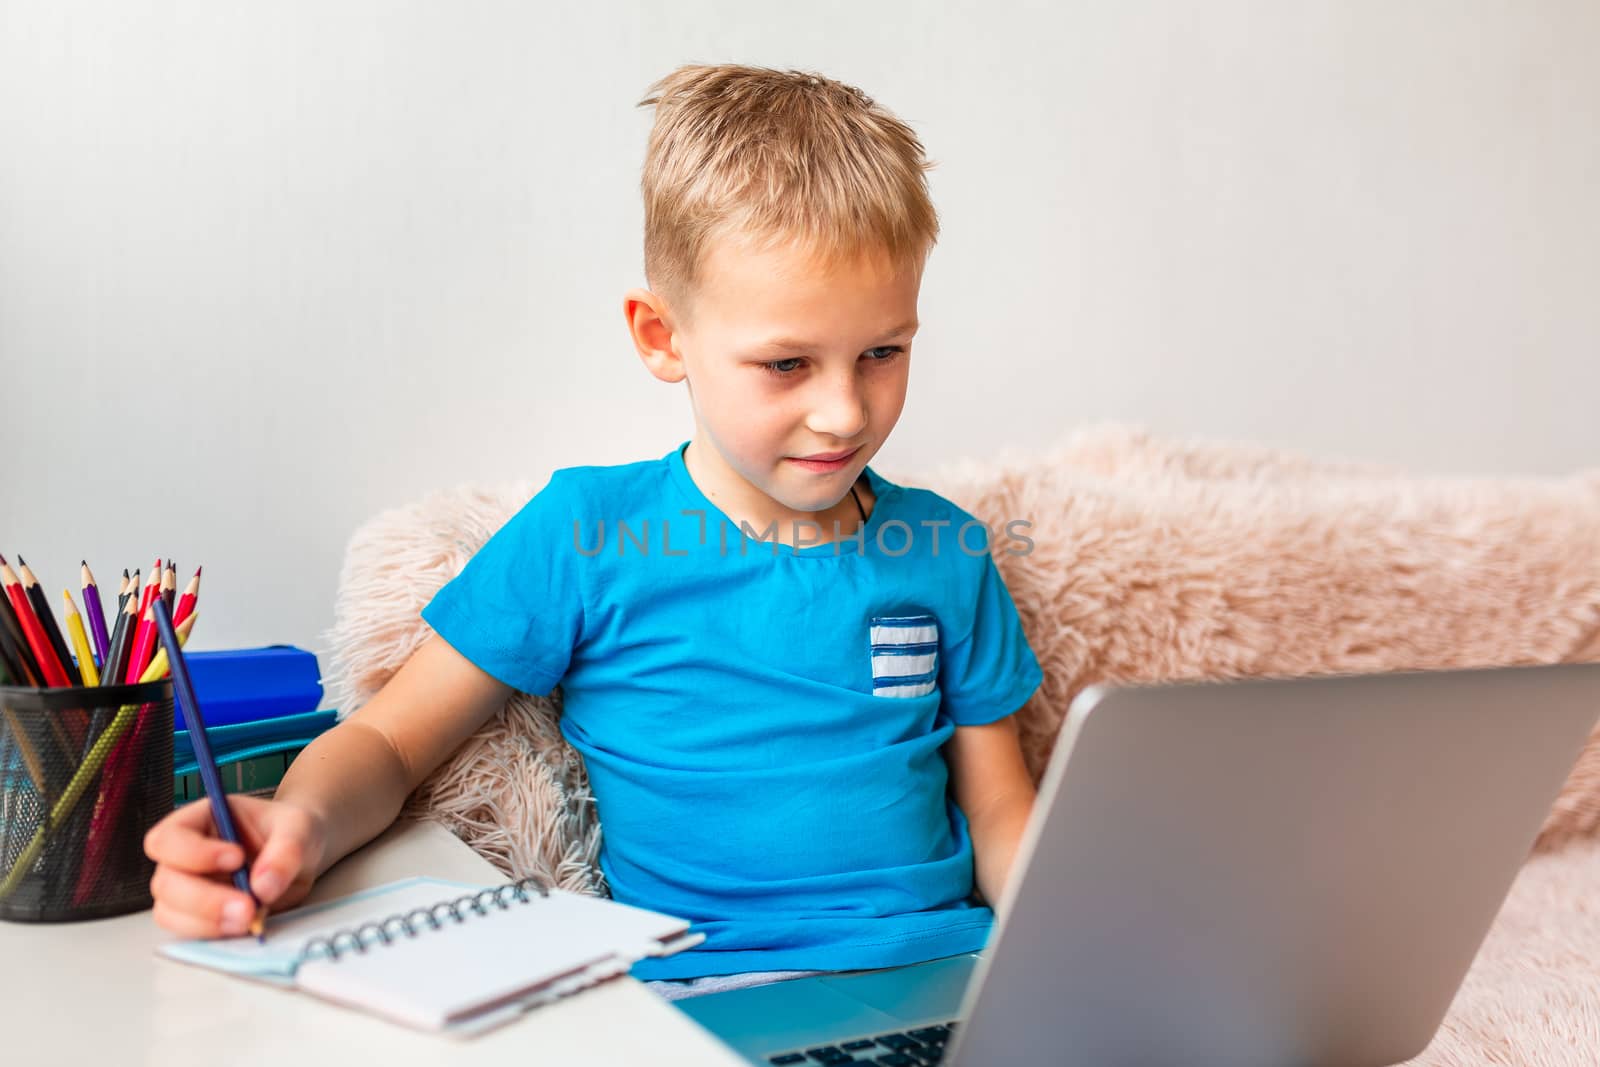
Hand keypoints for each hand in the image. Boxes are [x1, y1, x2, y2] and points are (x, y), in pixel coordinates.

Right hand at [144, 794, 325, 937]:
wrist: (300, 855)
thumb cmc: (290, 831)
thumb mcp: (299, 827)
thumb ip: (286, 851)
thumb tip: (263, 887)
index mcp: (198, 821)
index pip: (168, 838)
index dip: (193, 852)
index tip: (236, 859)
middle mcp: (184, 856)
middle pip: (166, 882)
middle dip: (204, 900)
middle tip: (246, 908)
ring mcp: (187, 888)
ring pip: (170, 913)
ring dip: (207, 923)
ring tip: (249, 920)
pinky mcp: (198, 916)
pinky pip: (189, 932)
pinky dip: (214, 934)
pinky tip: (245, 927)